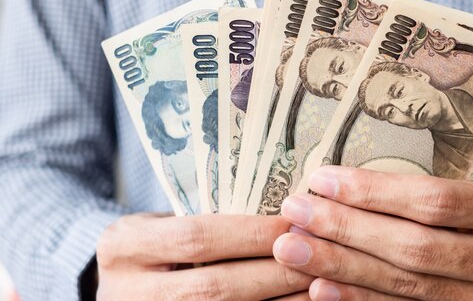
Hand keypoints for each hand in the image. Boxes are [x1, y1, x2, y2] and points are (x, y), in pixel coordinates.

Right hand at [96, 213, 313, 299]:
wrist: (118, 289)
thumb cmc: (150, 246)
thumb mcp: (158, 223)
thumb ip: (202, 221)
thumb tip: (281, 216)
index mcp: (124, 247)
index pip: (196, 238)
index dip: (250, 234)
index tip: (293, 225)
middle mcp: (130, 292)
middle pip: (215, 286)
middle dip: (273, 272)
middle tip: (318, 256)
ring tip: (319, 285)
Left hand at [273, 166, 472, 300]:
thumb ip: (437, 194)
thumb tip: (351, 190)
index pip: (435, 202)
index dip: (373, 192)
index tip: (324, 180)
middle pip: (416, 248)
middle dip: (347, 230)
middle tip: (295, 213)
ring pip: (410, 288)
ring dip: (343, 267)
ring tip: (294, 248)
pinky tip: (324, 289)